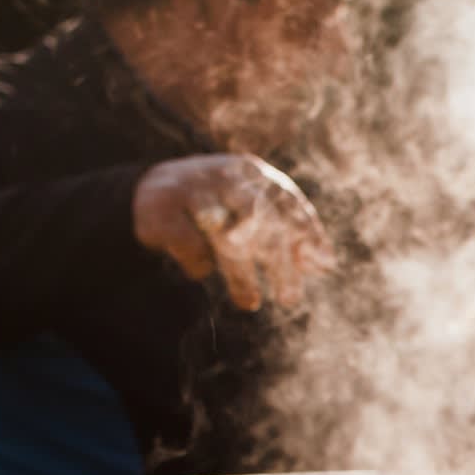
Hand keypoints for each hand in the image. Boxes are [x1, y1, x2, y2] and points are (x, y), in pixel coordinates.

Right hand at [132, 154, 334, 310]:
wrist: (148, 194)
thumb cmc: (217, 207)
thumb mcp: (253, 212)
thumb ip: (289, 233)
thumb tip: (326, 265)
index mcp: (251, 171)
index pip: (288, 201)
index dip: (308, 233)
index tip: (323, 266)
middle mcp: (223, 175)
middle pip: (260, 220)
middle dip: (279, 264)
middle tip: (290, 299)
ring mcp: (191, 190)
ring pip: (225, 237)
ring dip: (241, 275)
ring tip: (250, 302)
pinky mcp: (161, 212)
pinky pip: (190, 248)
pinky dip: (199, 266)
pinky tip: (201, 273)